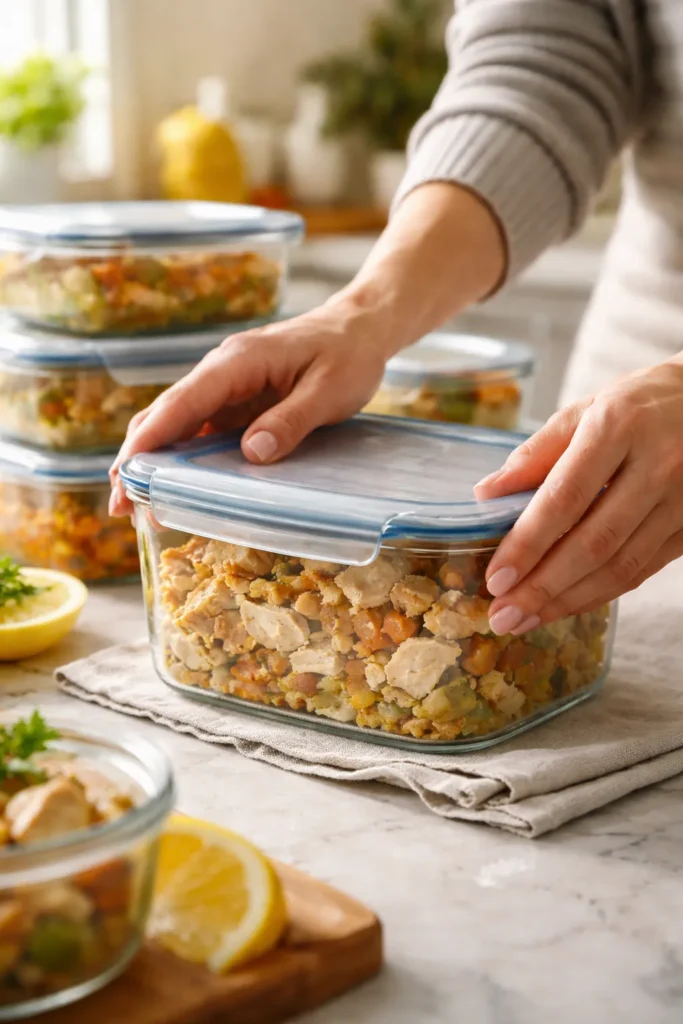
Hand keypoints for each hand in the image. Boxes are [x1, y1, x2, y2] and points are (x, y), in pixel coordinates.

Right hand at [109, 182, 505, 517]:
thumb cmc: (348, 354)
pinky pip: (202, 432)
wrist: (359, 328)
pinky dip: (184, 460)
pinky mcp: (238, 403)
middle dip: (139, 461)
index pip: (182, 403)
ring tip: (139, 509)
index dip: (150, 441)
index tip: (127, 474)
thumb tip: (252, 454)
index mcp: (237, 362)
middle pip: (166, 417)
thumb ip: (291, 420)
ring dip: (156, 464)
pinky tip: (177, 488)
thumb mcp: (329, 390)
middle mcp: (221, 373)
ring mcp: (227, 389)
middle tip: (122, 508)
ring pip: (178, 426)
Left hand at [474, 357, 682, 632]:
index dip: (529, 543)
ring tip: (524, 620)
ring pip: (621, 566)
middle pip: (594, 542)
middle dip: (543, 587)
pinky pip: (642, 570)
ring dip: (568, 600)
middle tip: (503, 616)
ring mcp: (682, 500)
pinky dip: (599, 594)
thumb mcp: (584, 410)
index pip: (565, 497)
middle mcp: (656, 465)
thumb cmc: (638, 404)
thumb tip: (486, 494)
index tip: (496, 578)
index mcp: (618, 427)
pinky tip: (564, 605)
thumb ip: (535, 454)